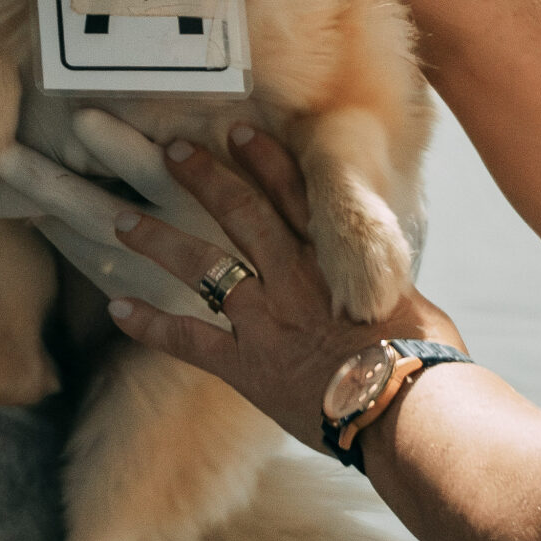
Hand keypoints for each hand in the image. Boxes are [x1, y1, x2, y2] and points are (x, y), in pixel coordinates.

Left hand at [103, 123, 465, 450]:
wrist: (405, 409)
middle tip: (169, 150)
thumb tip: (382, 279)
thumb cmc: (424, 362)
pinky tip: (116, 308)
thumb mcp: (410, 304)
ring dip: (158, 240)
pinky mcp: (246, 365)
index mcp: (335, 258)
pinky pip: (188, 339)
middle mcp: (293, 277)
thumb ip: (381, 284)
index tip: (237, 131)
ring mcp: (265, 318)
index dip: (263, 158)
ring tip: (122, 219)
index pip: (293, 193)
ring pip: (202, 265)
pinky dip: (150, 324)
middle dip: (202, 178)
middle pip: (240, 212)